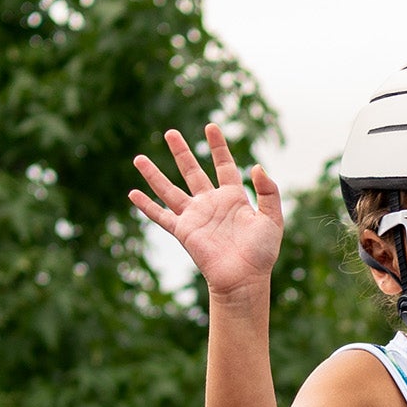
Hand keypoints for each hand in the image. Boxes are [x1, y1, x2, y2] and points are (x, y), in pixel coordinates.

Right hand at [131, 123, 286, 304]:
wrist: (244, 279)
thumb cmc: (262, 253)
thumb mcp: (273, 219)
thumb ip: (269, 192)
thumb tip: (257, 166)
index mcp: (233, 198)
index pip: (224, 165)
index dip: (218, 146)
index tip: (211, 127)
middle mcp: (211, 203)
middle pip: (192, 171)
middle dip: (181, 152)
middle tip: (169, 133)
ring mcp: (195, 217)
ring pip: (169, 189)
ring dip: (154, 174)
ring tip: (139, 158)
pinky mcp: (183, 231)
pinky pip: (161, 215)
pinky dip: (146, 205)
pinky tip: (132, 193)